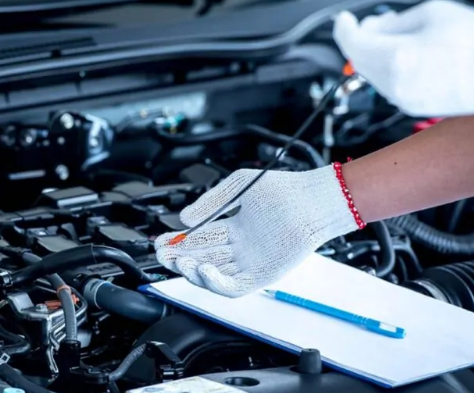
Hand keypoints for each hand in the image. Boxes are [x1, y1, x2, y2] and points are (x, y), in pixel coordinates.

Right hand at [153, 164, 360, 296]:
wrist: (312, 199)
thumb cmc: (285, 189)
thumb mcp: (239, 188)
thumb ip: (211, 202)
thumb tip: (184, 218)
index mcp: (237, 228)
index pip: (202, 239)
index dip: (180, 241)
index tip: (161, 240)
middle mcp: (243, 247)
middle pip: (203, 258)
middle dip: (179, 257)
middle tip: (161, 254)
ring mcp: (252, 262)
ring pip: (215, 275)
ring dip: (193, 271)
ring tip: (178, 260)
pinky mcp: (263, 274)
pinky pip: (234, 286)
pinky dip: (216, 282)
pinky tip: (202, 270)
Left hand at [333, 0, 473, 116]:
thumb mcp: (430, 13)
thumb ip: (391, 22)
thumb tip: (370, 27)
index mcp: (396, 58)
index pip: (352, 43)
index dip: (343, 28)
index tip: (344, 20)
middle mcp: (394, 85)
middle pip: (359, 61)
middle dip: (362, 41)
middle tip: (376, 24)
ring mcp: (403, 100)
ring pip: (372, 75)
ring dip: (376, 56)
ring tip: (402, 39)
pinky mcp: (412, 108)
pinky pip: (388, 86)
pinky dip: (389, 70)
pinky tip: (410, 57)